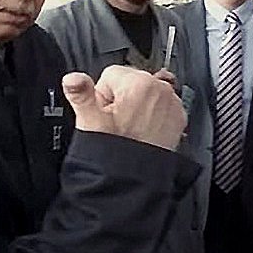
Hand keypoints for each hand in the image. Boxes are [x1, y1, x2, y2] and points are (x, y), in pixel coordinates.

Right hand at [63, 65, 187, 150]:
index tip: (104, 112)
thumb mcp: (90, 122)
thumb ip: (80, 94)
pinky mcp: (179, 117)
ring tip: (129, 128)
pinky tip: (143, 131)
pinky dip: (153, 114)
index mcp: (138, 83)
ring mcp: (172, 103)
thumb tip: (72, 79)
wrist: (135, 178)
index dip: (102, 95)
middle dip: (120, 98)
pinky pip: (161, 105)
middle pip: (130, 80)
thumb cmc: (114, 152)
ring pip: (146, 92)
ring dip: (137, 105)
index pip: (110, 74)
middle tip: (116, 122)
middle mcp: (160, 89)